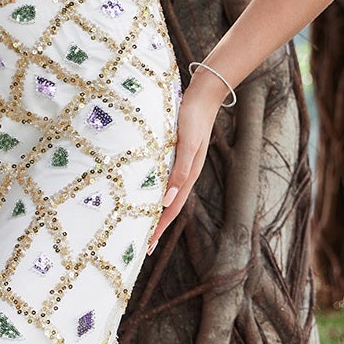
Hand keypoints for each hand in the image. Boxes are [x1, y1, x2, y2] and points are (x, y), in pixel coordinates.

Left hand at [146, 73, 225, 254]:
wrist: (202, 97)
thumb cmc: (193, 118)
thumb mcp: (187, 144)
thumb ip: (179, 171)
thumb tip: (167, 200)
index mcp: (187, 176)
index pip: (170, 210)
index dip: (159, 229)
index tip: (147, 246)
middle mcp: (184, 175)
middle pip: (168, 208)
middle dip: (156, 227)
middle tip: (141, 246)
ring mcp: (180, 166)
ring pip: (167, 196)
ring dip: (155, 213)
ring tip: (142, 226)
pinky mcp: (175, 156)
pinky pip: (164, 182)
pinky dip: (156, 194)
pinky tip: (147, 195)